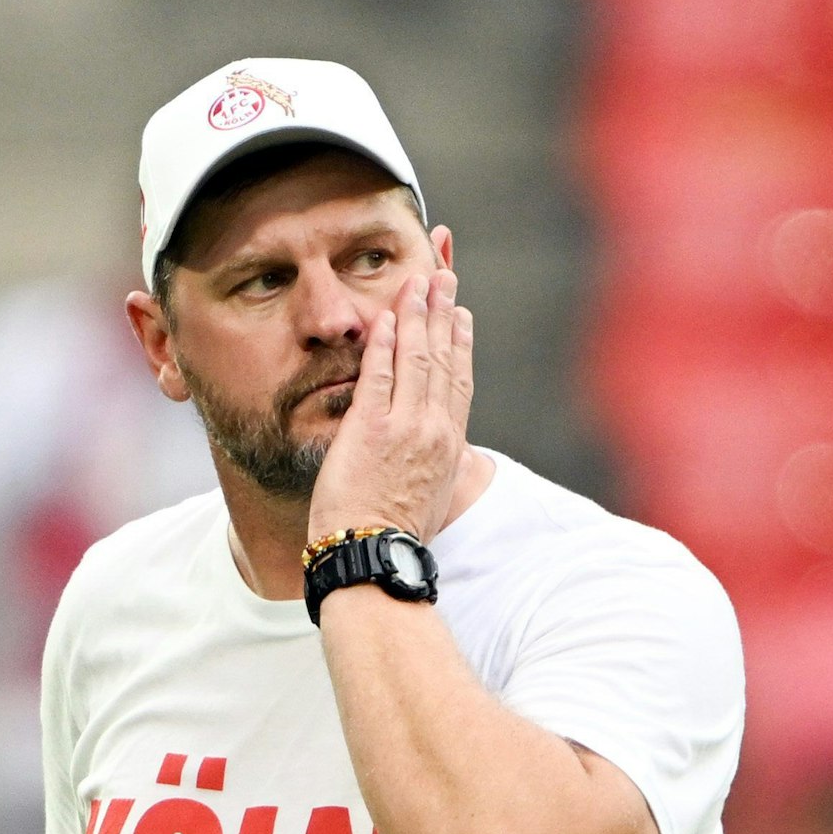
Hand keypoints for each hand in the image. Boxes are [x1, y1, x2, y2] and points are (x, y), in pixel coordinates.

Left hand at [308, 269, 473, 542]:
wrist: (375, 554)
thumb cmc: (397, 534)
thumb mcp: (434, 499)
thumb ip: (440, 468)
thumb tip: (449, 459)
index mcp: (450, 446)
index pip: (460, 382)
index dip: (461, 343)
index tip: (461, 315)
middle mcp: (434, 430)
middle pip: (443, 358)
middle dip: (443, 313)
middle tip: (443, 279)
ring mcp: (404, 427)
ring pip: (416, 358)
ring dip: (416, 315)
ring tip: (416, 283)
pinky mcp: (371, 428)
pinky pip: (379, 373)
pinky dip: (383, 342)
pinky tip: (384, 317)